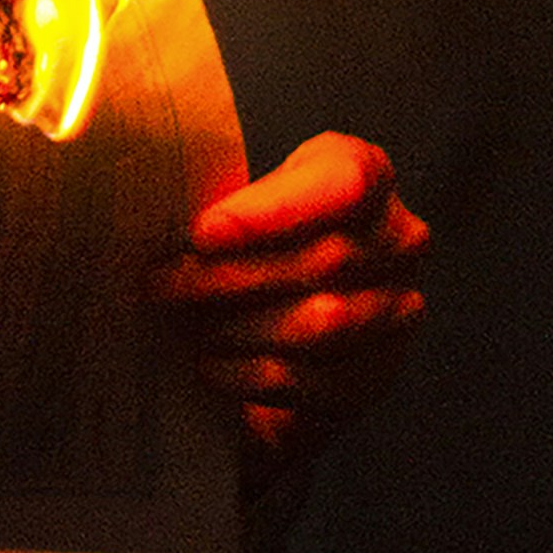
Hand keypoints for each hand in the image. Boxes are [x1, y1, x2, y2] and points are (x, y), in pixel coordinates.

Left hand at [151, 130, 426, 494]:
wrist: (280, 313)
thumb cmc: (252, 241)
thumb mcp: (244, 202)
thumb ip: (223, 205)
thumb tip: (153, 219)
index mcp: (366, 175)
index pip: (343, 183)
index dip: (272, 211)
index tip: (202, 234)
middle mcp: (399, 238)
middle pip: (323, 259)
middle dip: (229, 277)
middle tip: (160, 286)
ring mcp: (398, 309)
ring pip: (321, 321)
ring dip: (238, 328)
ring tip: (183, 327)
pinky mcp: (376, 373)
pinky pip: (312, 378)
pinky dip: (248, 374)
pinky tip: (208, 366)